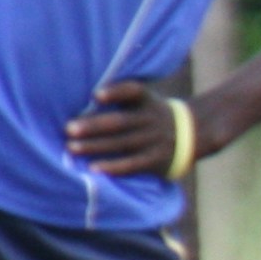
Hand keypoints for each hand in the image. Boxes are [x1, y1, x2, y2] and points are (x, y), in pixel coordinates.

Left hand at [64, 79, 189, 178]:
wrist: (191, 134)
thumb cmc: (151, 116)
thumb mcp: (144, 101)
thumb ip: (119, 99)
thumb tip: (81, 104)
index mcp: (147, 101)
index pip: (133, 91)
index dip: (116, 93)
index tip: (95, 95)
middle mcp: (151, 119)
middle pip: (120, 122)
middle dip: (93, 125)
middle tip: (68, 128)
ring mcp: (154, 140)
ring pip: (121, 143)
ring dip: (95, 146)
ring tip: (71, 148)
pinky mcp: (155, 159)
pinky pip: (132, 164)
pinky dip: (113, 166)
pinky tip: (93, 168)